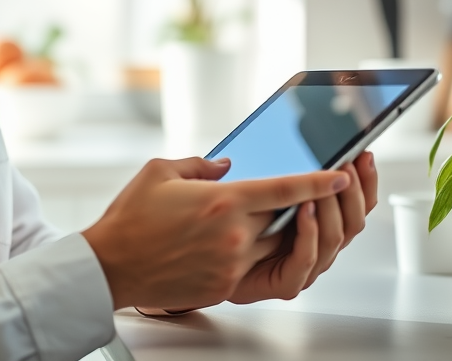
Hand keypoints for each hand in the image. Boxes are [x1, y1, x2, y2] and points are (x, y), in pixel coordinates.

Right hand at [81, 156, 350, 310]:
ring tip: (276, 217)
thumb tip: (225, 167)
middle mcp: (234, 235)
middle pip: (288, 219)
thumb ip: (200, 165)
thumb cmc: (130, 218)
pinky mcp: (224, 287)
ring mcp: (231, 265)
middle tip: (312, 193)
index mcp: (223, 201)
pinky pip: (255, 268)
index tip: (341, 175)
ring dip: (283, 232)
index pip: (286, 190)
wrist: (110, 265)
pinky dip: (256, 252)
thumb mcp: (161, 171)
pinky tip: (243, 241)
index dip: (319, 182)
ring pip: (277, 247)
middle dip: (303, 206)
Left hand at [227, 151, 377, 303]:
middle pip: (353, 221)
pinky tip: (305, 210)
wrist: (197, 262)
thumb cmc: (221, 224)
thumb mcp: (248, 185)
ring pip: (335, 237)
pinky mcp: (287, 282)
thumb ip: (270, 168)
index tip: (363, 155)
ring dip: (333, 207)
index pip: (352, 202)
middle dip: (355, 191)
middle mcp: (314, 244)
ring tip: (328, 183)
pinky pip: (307, 259)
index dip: (364, 180)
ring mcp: (304, 265)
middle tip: (348, 166)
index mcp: (313, 221)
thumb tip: (294, 144)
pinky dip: (310, 234)